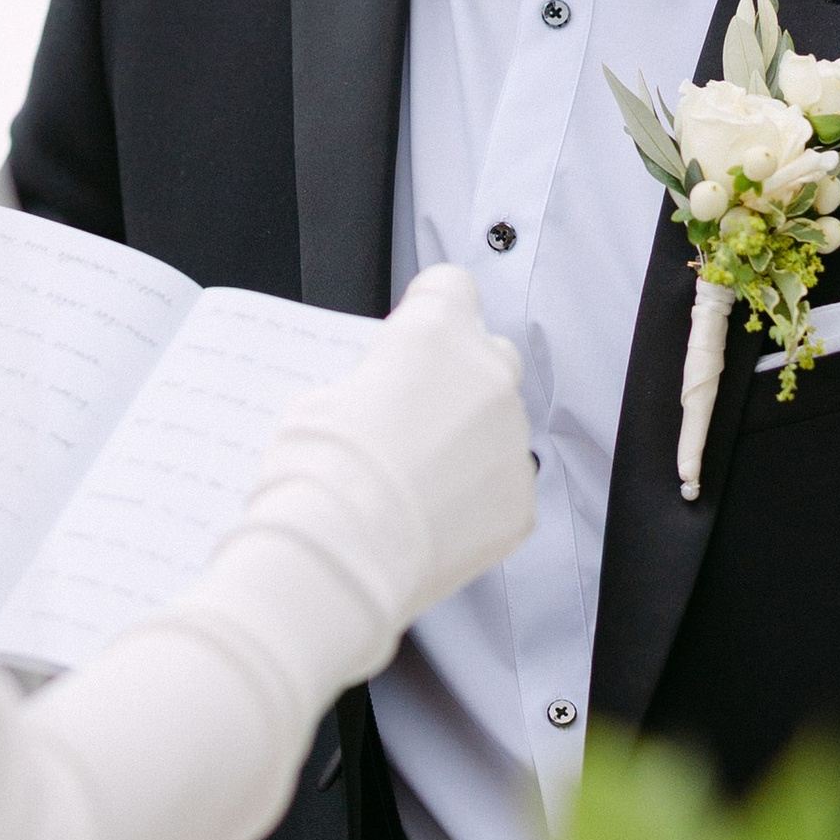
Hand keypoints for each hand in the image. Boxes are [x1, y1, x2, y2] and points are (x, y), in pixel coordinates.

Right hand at [255, 264, 535, 628]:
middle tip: (413, 413)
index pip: (452, 287)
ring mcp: (512, 440)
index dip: (429, 309)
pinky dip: (475, 498)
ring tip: (415, 481)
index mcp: (435, 333)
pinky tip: (431, 519)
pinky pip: (503, 486)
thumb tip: (380, 401)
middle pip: (488, 355)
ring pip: (499, 426)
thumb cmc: (321, 471)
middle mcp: (487, 376)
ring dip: (468, 442)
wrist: (343, 552)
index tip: (413, 335)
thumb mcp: (320, 399)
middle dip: (458, 377)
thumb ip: (370, 382)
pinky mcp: (519, 501)